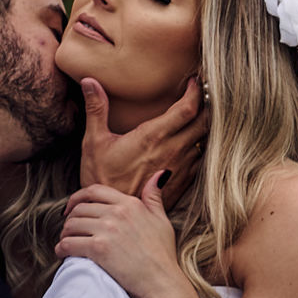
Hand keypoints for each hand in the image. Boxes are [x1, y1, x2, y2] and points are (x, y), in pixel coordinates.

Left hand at [58, 175, 190, 297]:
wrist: (162, 281)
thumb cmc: (163, 254)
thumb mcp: (162, 220)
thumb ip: (154, 196)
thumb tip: (160, 173)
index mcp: (130, 204)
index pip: (94, 191)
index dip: (77, 197)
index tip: (71, 207)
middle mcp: (117, 213)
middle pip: (79, 209)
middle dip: (70, 219)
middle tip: (69, 231)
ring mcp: (107, 230)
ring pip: (71, 225)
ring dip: (64, 234)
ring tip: (66, 243)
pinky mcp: (98, 249)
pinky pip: (69, 243)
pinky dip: (61, 248)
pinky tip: (63, 253)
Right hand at [79, 76, 207, 204]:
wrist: (113, 217)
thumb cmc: (101, 177)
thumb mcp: (94, 141)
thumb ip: (97, 109)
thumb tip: (89, 81)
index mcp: (153, 136)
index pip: (188, 108)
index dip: (197, 92)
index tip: (196, 82)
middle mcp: (173, 150)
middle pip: (204, 122)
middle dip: (208, 106)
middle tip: (206, 94)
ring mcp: (181, 168)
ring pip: (204, 141)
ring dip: (205, 127)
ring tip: (202, 115)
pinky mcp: (183, 182)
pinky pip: (200, 159)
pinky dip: (200, 147)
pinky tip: (193, 142)